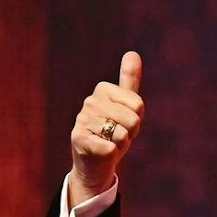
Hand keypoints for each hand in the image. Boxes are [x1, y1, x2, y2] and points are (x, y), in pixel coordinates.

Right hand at [68, 51, 143, 206]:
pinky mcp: (78, 140)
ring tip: (108, 143)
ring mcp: (82, 120)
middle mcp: (90, 101)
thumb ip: (129, 81)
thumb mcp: (126, 107)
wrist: (95, 163)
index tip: (124, 122)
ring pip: (121, 135)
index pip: (138, 104)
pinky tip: (100, 152)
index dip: (136, 119)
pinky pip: (109, 148)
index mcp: (103, 89)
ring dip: (119, 145)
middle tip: (116, 136)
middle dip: (129, 133)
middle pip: (132, 120)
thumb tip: (132, 53)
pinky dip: (110, 154)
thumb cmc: (113, 133)